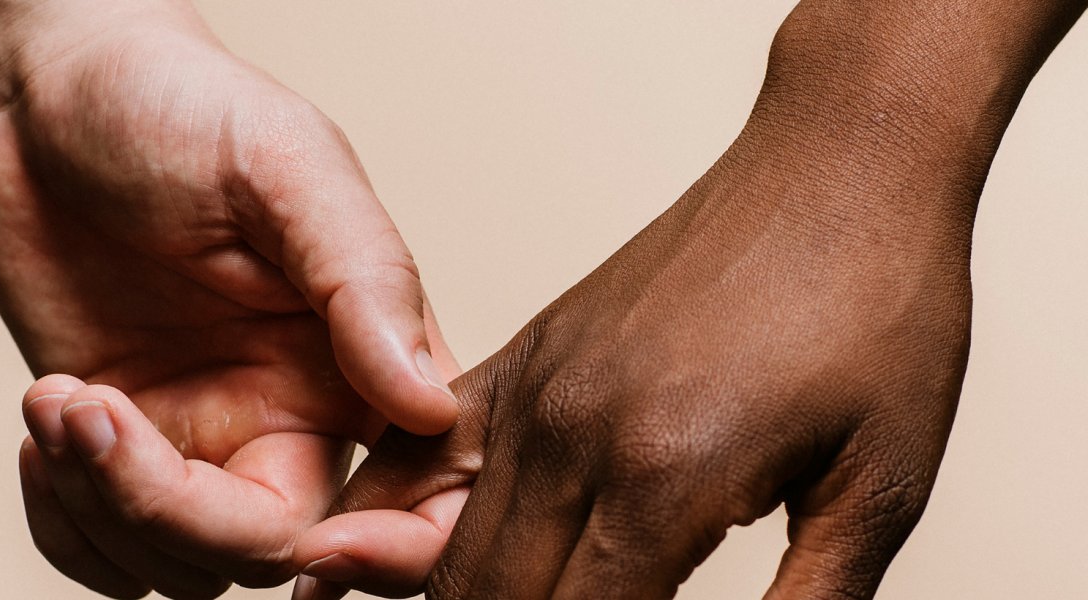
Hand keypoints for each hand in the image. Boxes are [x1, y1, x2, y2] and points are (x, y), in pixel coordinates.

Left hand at [0, 1, 457, 596]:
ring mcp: (202, 433)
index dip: (393, 551)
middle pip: (279, 548)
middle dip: (178, 517)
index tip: (320, 547)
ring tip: (63, 399)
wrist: (49, 94)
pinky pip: (108, 547)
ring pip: (185, 563)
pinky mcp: (119, 440)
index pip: (423, 490)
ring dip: (104, 507)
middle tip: (101, 419)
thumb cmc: (181, 106)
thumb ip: (366, 281)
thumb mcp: (287, 167)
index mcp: (362, 356)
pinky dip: (66, 521)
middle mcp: (292, 409)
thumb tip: (429, 405)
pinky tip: (49, 422)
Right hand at [288, 1, 1087, 594]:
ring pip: (450, 547)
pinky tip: (360, 550)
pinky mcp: (529, 353)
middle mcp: (576, 436)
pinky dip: (390, 516)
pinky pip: (424, 449)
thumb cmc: (877, 307)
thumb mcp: (877, 486)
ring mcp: (539, 387)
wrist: (837, 167)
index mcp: (665, 479)